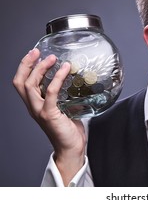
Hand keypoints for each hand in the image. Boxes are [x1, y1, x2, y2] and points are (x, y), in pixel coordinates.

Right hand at [13, 48, 85, 184]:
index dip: (24, 67)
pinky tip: (64, 70)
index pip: (21, 83)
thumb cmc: (68, 129)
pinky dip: (56, 79)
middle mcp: (33, 107)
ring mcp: (40, 111)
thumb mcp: (63, 107)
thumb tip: (75, 79)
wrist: (71, 147)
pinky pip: (50, 93)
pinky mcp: (50, 114)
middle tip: (39, 52)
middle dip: (28, 64)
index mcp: (35, 105)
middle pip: (21, 82)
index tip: (33, 54)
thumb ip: (63, 95)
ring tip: (52, 59)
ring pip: (31, 85)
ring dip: (41, 69)